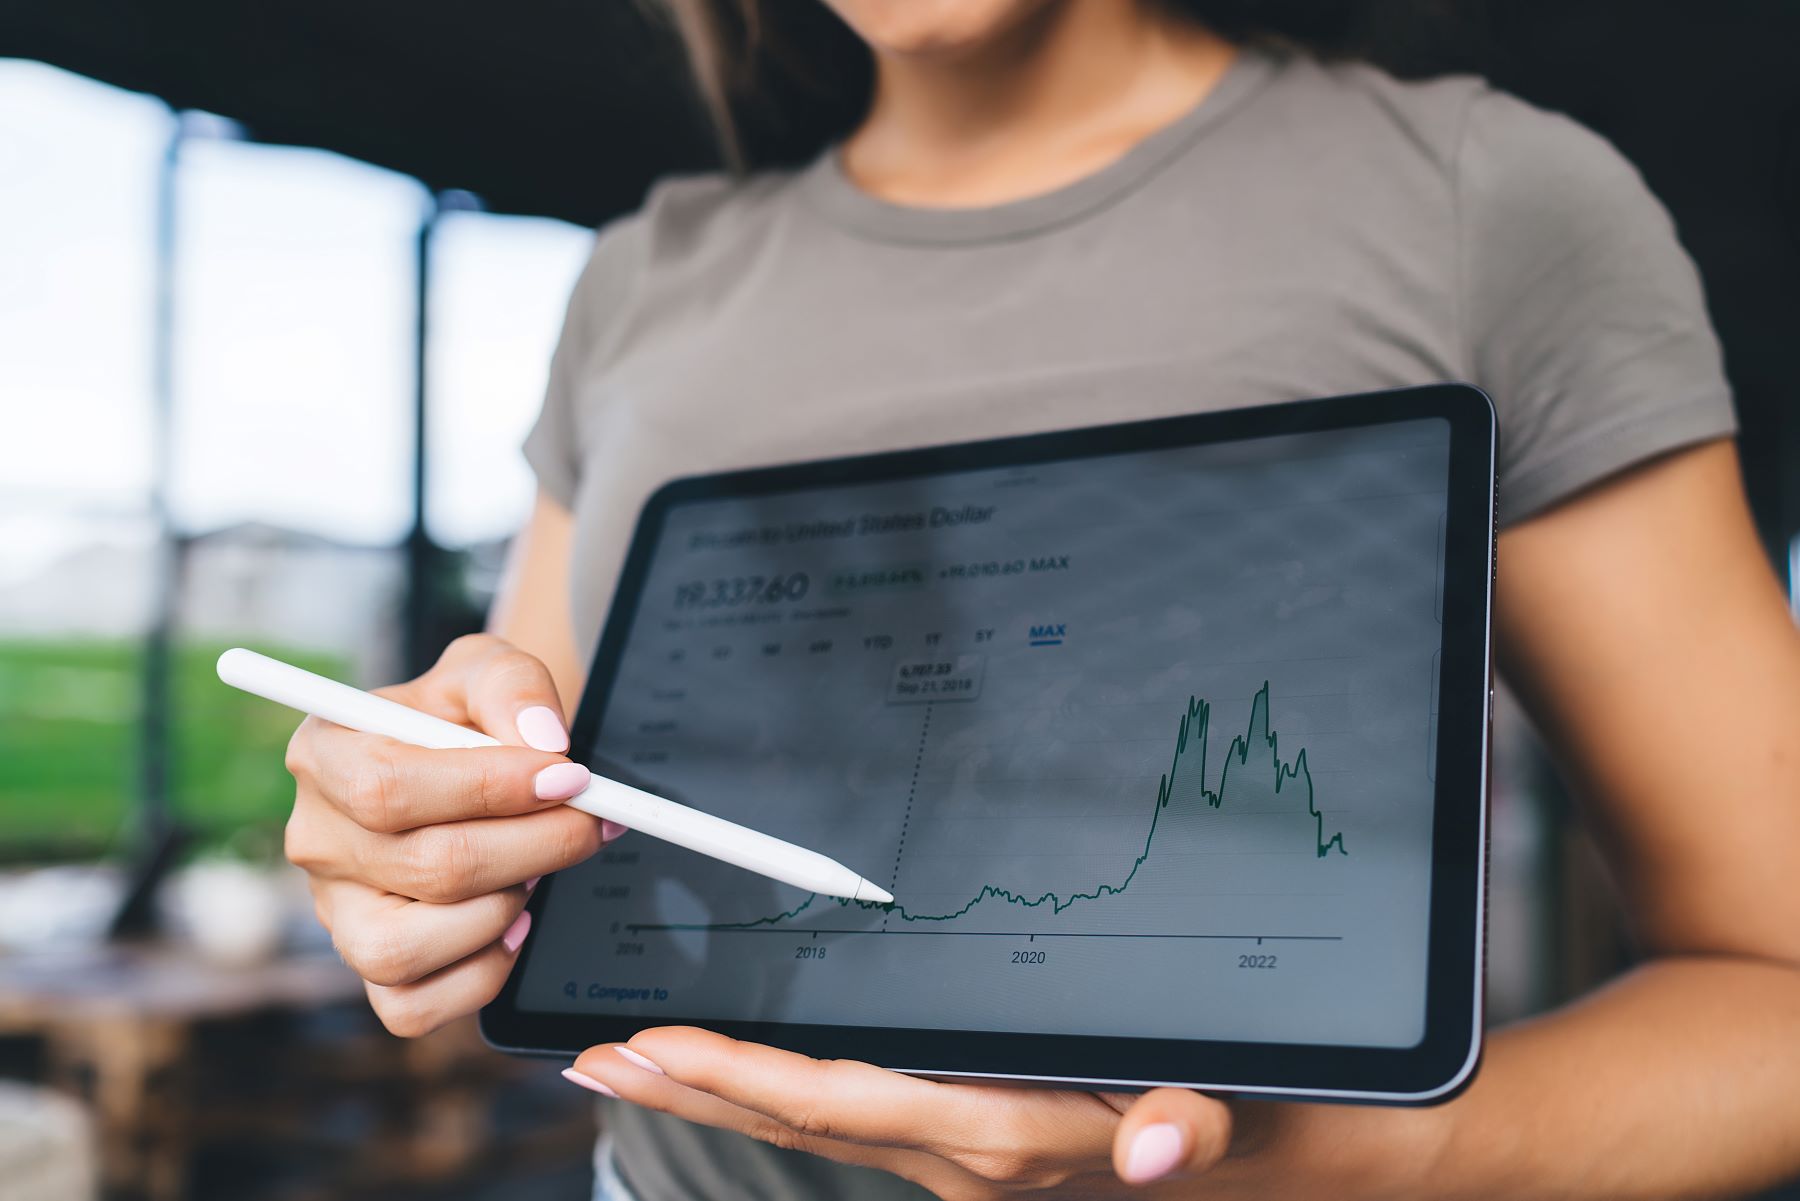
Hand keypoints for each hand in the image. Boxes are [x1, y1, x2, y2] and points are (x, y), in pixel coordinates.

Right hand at [284, 634, 618, 1035]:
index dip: (491, 789)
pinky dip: (479, 975)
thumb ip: (513, 686)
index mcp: (326, 753)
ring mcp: (335, 911)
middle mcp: (317, 837)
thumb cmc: (468, 714)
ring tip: (535, 869)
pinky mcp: (367, 966)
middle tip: (589, 822)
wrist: (471, 760)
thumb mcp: (488, 669)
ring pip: (404, 950)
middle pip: (426, 867)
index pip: (391, 788)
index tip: (569, 777)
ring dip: (501, 911)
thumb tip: (544, 742)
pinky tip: (514, 926)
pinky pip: (412, 1006)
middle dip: (534, 846)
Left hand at [559, 1028, 1250, 1197]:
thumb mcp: (1228, 1112)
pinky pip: (846, 1126)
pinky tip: (739, 1076)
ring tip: (627, 1064)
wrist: (1255, 1163)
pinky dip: (777, 1101)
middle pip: (799, 1123)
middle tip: (589, 1059)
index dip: (745, 1080)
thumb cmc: (1230, 1118)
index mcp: (1001, 1133)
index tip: (656, 1047)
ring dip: (716, 1096)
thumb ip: (1188, 1126)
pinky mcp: (963, 1147)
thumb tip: (1152, 1146)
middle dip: (691, 1090)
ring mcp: (954, 1160)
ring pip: (811, 1128)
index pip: (845, 1105)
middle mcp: (960, 1157)